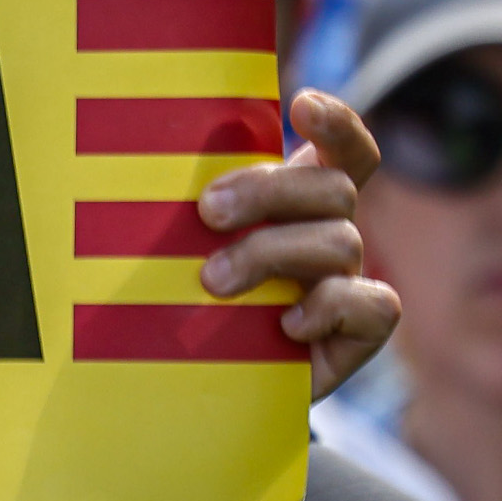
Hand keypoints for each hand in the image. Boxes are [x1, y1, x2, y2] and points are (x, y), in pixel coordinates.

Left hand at [195, 89, 396, 402]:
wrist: (184, 397)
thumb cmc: (172, 310)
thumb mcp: (171, 251)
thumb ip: (176, 210)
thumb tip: (127, 156)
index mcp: (294, 206)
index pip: (343, 151)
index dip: (336, 123)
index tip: (300, 103)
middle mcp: (327, 237)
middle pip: (333, 187)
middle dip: (269, 190)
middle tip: (208, 213)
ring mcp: (344, 286)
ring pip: (340, 240)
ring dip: (273, 252)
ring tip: (214, 283)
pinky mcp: (354, 336)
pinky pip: (374, 304)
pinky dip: (329, 306)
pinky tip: (285, 324)